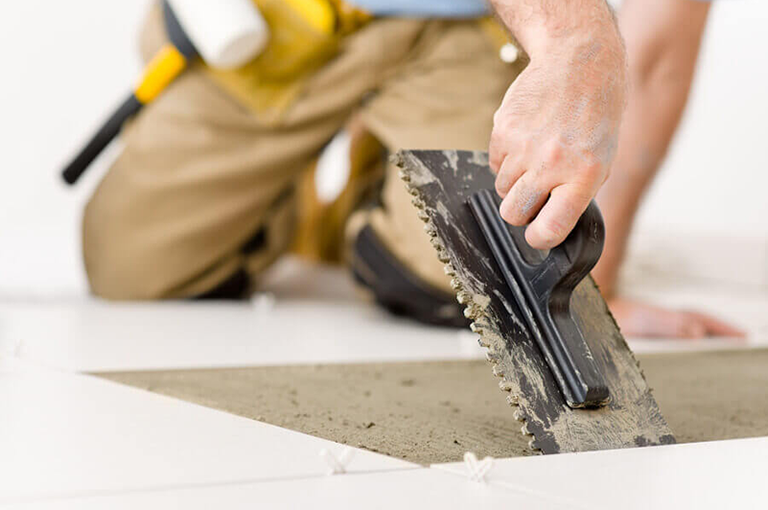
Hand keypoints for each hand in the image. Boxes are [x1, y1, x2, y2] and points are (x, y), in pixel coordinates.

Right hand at [489, 2, 626, 249]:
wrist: (578, 61)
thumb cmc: (595, 112)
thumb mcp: (602, 158)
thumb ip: (576, 192)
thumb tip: (551, 220)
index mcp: (583, 175)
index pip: (549, 228)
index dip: (539, 239)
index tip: (537, 235)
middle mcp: (551, 163)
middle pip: (513, 214)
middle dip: (520, 211)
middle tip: (534, 195)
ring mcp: (523, 146)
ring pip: (502, 189)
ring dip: (515, 181)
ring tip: (535, 157)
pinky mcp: (503, 129)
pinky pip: (494, 162)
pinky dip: (506, 158)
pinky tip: (526, 139)